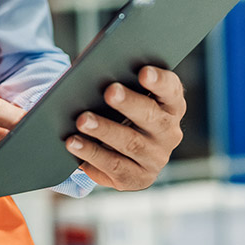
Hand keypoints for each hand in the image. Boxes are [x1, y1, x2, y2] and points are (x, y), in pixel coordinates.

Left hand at [66, 66, 184, 190]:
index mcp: (171, 105)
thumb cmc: (117, 110)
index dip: (160, 81)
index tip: (144, 72)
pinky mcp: (138, 178)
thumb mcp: (123, 94)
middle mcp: (169, 133)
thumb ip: (116, 77)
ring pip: (131, 143)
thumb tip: (94, 66)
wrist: (118, 149)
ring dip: (105, 130)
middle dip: (129, 103)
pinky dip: (92, 154)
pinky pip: (114, 166)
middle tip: (109, 91)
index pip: (171, 90)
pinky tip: (73, 143)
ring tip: (82, 120)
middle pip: (151, 116)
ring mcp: (156, 158)